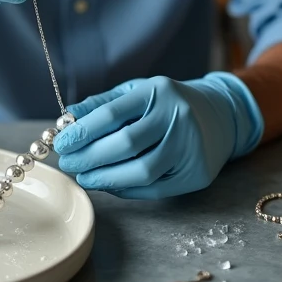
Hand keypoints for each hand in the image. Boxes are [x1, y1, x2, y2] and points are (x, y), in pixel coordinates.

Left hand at [52, 72, 263, 198]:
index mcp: (158, 91)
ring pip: (141, 172)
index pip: (112, 114)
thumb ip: (102, 105)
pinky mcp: (197, 173)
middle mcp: (178, 117)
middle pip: (125, 144)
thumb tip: (67, 119)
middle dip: (89, 157)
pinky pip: (154, 189)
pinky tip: (110, 183)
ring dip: (106, 178)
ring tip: (85, 177)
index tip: (61, 144)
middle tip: (69, 164)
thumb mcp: (137, 93)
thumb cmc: (168, 104)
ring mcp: (191, 147)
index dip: (82, 132)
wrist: (220, 116)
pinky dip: (126, 189)